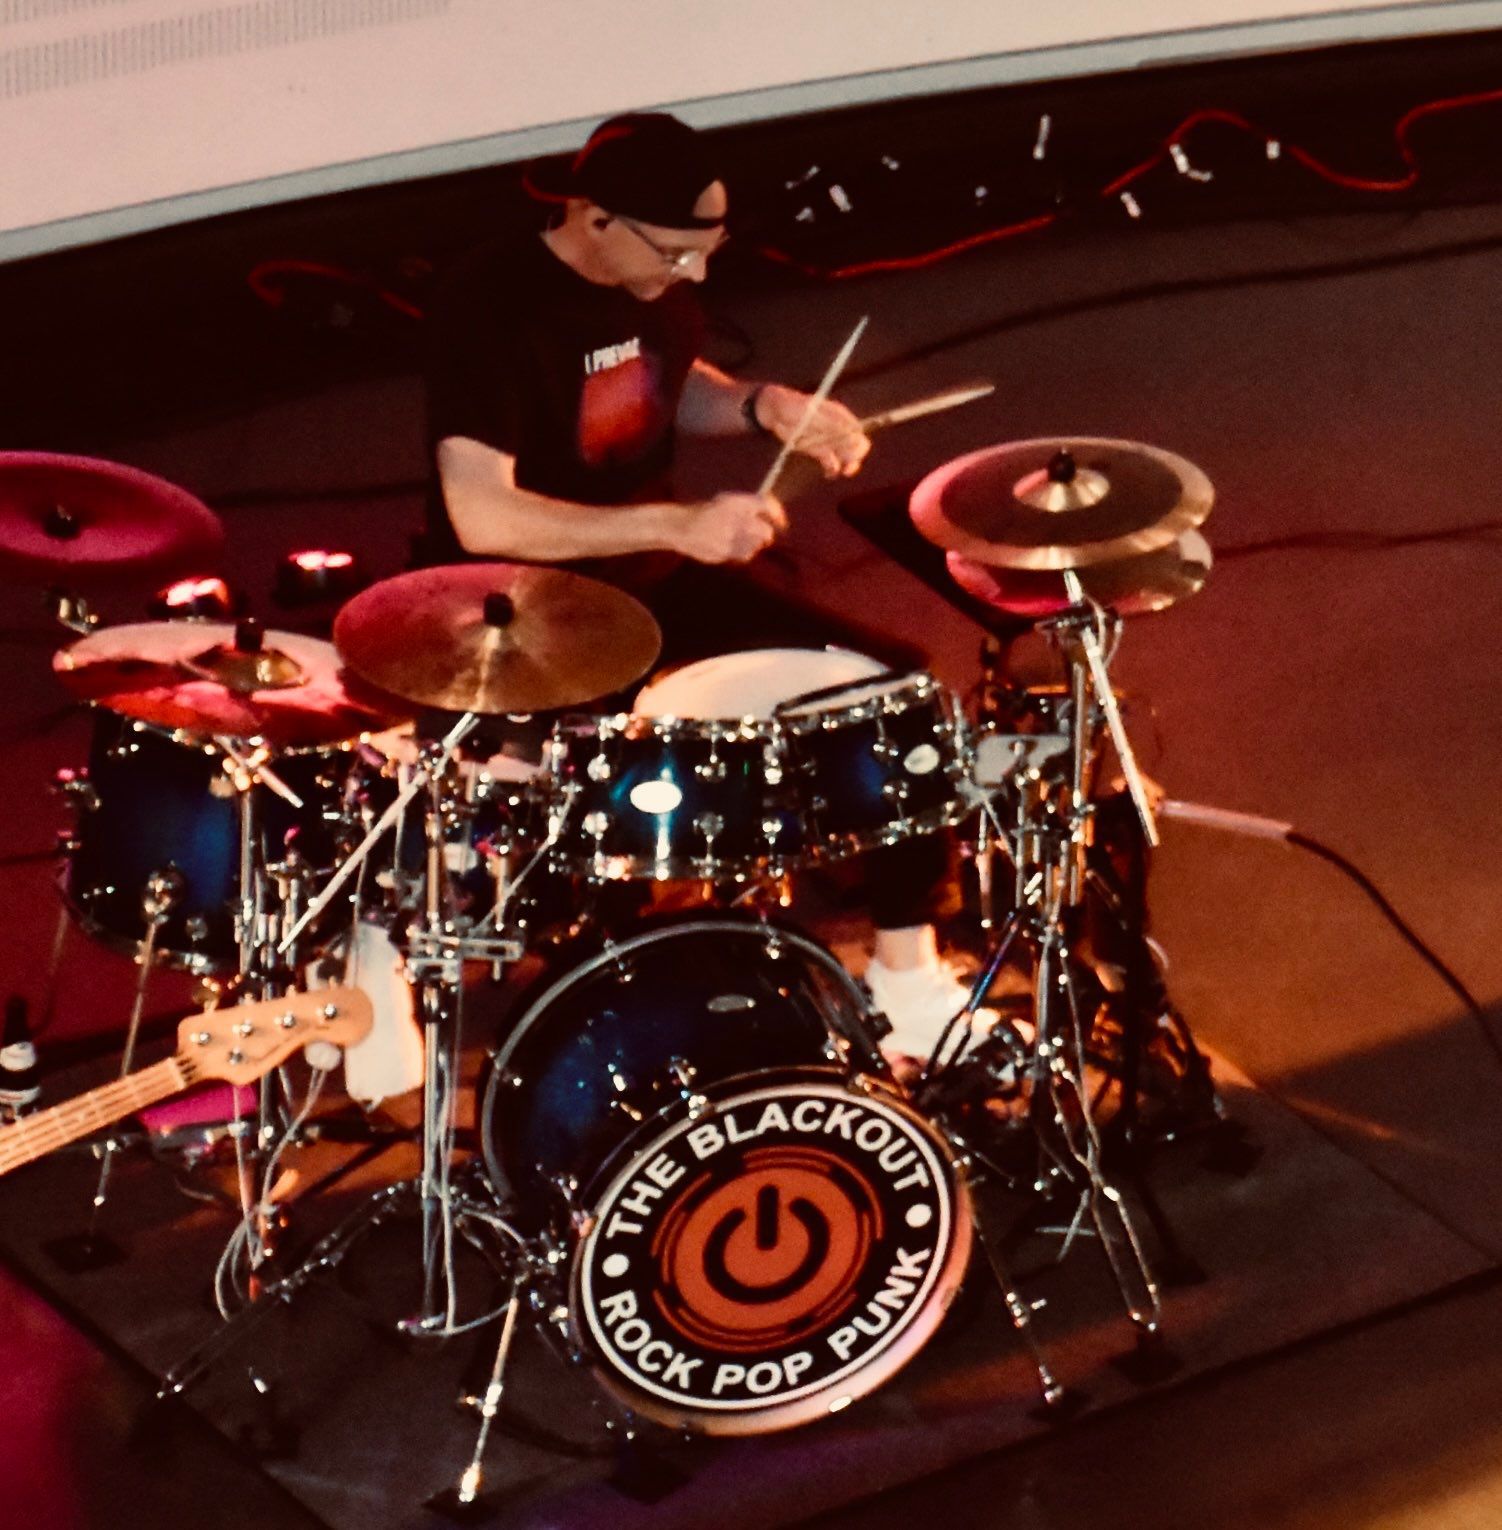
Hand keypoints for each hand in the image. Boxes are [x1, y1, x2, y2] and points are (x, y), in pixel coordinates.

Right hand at [673, 492, 787, 563]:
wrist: (681, 527)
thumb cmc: (704, 512)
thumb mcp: (725, 501)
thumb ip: (747, 506)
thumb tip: (771, 512)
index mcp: (737, 502)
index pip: (767, 505)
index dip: (777, 514)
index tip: (781, 522)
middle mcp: (737, 519)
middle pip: (766, 531)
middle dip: (767, 534)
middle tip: (764, 535)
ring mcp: (732, 537)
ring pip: (757, 545)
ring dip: (754, 543)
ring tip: (740, 539)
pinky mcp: (727, 551)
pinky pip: (745, 555)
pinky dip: (744, 552)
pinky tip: (732, 546)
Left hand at [754, 385, 870, 477]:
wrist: (774, 412)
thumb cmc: (792, 407)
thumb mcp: (812, 415)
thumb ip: (832, 425)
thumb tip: (853, 434)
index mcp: (839, 415)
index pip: (857, 432)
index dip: (857, 446)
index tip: (848, 457)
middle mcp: (838, 428)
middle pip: (856, 446)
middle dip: (854, 459)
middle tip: (845, 469)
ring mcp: (829, 440)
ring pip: (846, 456)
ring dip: (844, 466)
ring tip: (832, 473)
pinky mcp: (819, 451)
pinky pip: (832, 462)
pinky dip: (833, 469)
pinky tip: (827, 474)